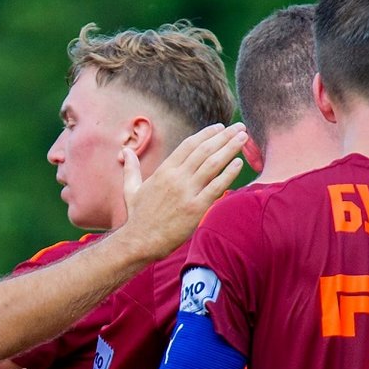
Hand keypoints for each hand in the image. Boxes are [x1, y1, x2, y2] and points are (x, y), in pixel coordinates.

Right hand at [120, 122, 245, 260]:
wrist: (140, 241)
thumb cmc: (137, 216)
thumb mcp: (130, 188)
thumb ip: (131, 168)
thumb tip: (125, 150)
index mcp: (164, 171)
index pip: (189, 145)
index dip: (206, 134)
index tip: (220, 127)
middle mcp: (176, 178)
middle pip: (204, 150)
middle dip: (224, 136)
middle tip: (239, 127)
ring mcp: (187, 193)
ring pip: (213, 164)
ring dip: (230, 148)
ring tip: (243, 137)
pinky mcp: (196, 209)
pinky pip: (216, 187)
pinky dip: (229, 174)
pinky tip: (239, 163)